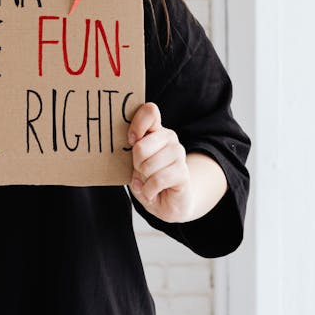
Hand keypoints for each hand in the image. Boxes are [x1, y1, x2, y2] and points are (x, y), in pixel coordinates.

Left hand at [128, 102, 192, 223]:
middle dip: (136, 164)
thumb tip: (135, 145)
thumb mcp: (135, 163)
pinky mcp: (184, 172)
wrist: (168, 203)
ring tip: (148, 182)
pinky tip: (152, 192)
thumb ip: (133, 151)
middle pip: (141, 146)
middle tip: (140, 171)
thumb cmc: (148, 179)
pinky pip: (158, 180)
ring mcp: (178, 153)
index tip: (131, 140)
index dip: (137, 125)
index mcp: (155, 130)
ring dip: (143, 179)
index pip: (150, 111)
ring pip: (149, 165)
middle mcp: (169, 137)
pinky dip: (149, 190)